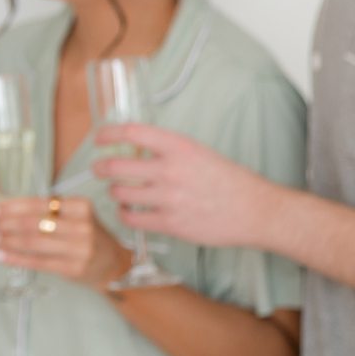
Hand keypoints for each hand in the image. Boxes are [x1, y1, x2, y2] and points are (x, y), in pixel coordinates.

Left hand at [0, 196, 126, 289]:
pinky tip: (1, 255)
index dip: (13, 206)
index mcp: (81, 206)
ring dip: (8, 240)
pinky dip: (15, 258)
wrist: (113, 264)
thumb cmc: (87, 237)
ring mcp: (79, 248)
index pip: (39, 203)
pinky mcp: (73, 268)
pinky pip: (37, 261)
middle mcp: (82, 226)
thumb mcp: (76, 216)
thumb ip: (48, 211)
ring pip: (33, 242)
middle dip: (7, 223)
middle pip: (34, 222)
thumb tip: (8, 209)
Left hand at [92, 125, 270, 249]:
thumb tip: (134, 149)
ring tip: (118, 191)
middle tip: (98, 169)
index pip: (131, 133)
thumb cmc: (229, 181)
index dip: (108, 135)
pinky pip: (131, 218)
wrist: (256, 210)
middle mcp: (170, 170)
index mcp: (179, 147)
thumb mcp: (199, 153)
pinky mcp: (170, 223)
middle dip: (100, 168)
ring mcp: (169, 198)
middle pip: (115, 166)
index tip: (100, 139)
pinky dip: (123, 214)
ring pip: (119, 193)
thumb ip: (167, 151)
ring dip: (114, 191)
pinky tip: (127, 211)